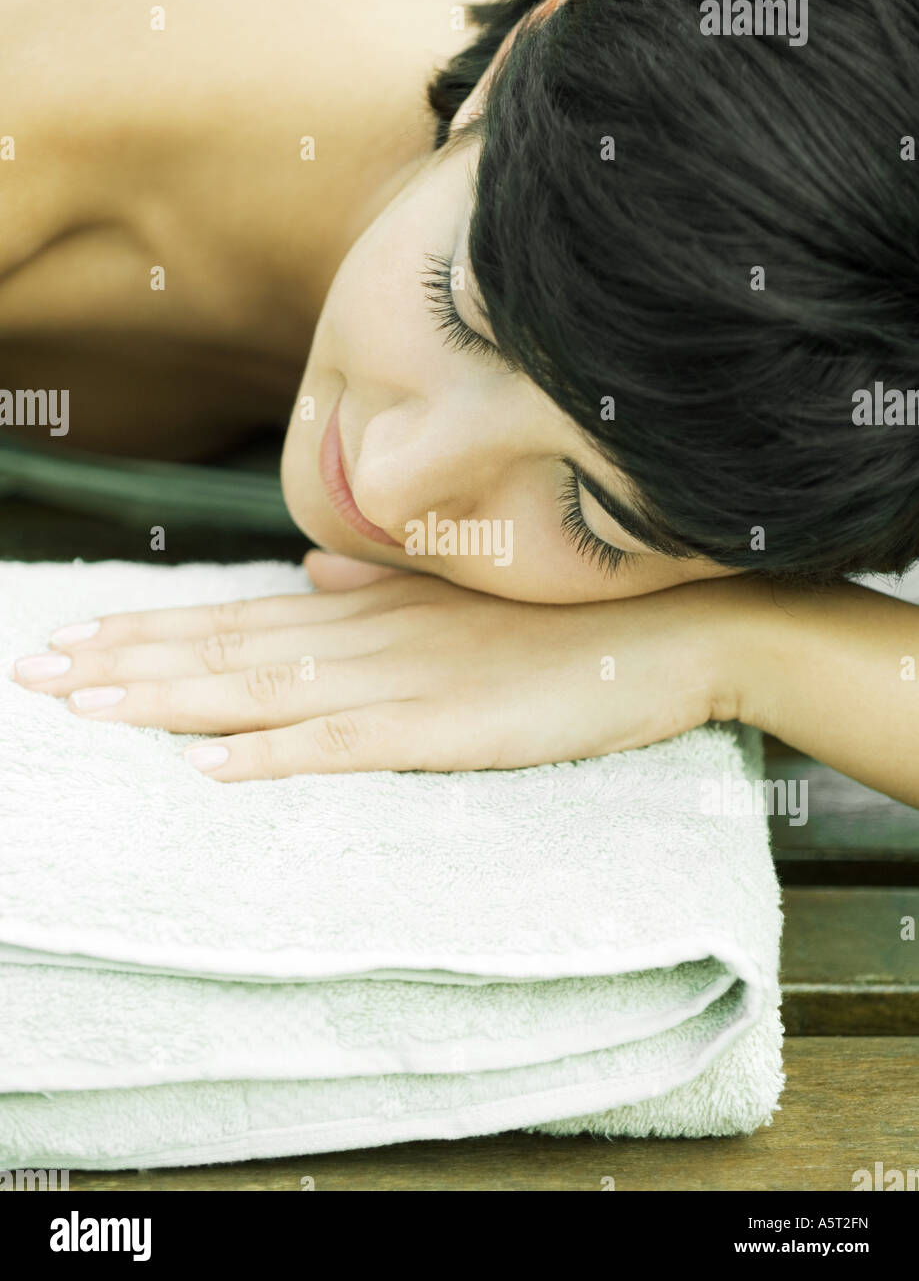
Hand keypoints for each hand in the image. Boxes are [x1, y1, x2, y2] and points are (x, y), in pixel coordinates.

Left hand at [11, 553, 739, 780]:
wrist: (672, 625)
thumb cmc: (568, 614)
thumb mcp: (463, 593)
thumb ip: (381, 585)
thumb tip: (309, 577)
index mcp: (371, 608)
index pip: (239, 620)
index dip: (152, 630)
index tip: (77, 637)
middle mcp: (370, 635)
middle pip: (227, 650)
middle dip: (125, 662)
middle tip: (38, 671)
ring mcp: (406, 679)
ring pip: (263, 691)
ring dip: (167, 701)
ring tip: (83, 706)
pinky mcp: (449, 726)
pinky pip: (343, 744)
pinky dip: (271, 754)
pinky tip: (208, 764)